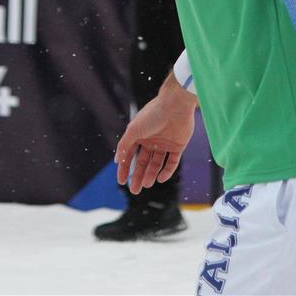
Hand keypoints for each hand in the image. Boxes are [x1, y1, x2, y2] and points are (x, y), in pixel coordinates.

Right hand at [115, 74, 196, 193]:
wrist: (176, 105)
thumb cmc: (153, 114)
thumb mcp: (134, 130)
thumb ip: (124, 145)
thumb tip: (116, 160)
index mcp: (139, 135)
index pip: (130, 155)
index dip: (125, 168)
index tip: (121, 181)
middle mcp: (151, 140)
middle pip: (143, 162)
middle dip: (138, 176)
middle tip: (134, 190)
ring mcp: (165, 143)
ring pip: (156, 164)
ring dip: (151, 175)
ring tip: (146, 184)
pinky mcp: (178, 146)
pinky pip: (172, 162)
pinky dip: (167, 171)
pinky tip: (160, 178)